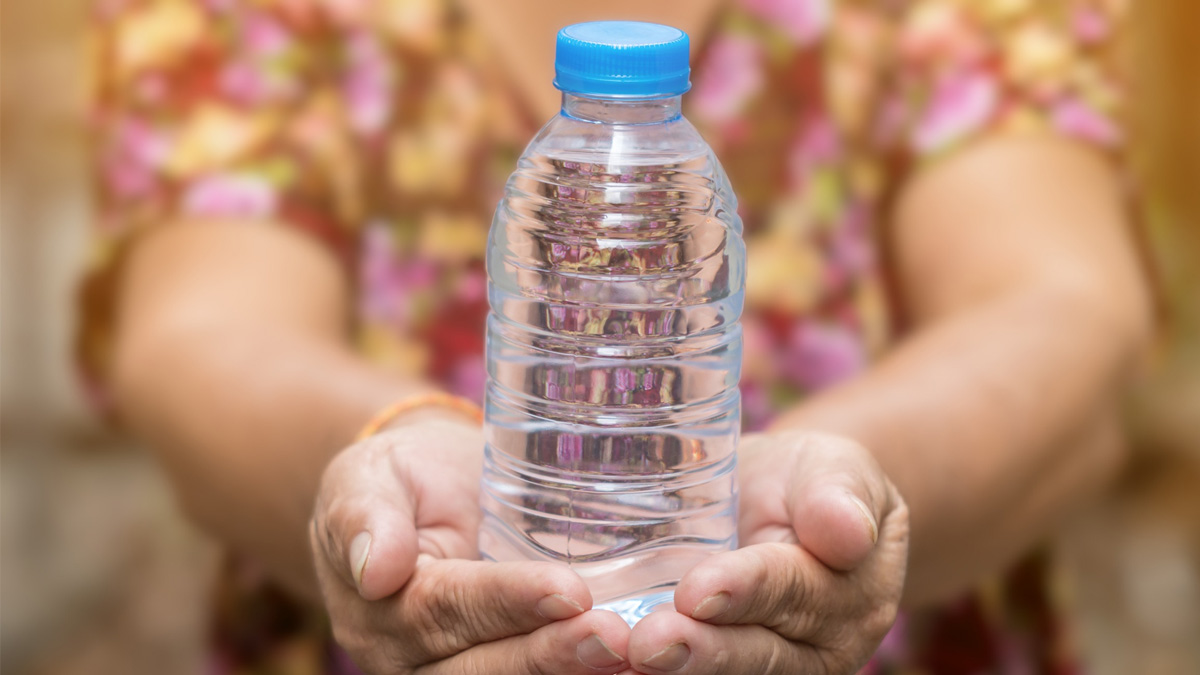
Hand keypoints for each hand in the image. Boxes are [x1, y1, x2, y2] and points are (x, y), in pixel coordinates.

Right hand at [310, 415, 632, 673]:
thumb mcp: (368, 477)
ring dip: (575, 672)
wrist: (425, 493)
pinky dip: (585, 673)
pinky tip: (636, 664)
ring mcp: (458, 671)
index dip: (507, 603)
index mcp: (384, 612)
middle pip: (485, 667)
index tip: (567, 589)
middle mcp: (416, 660)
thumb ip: (366, 516)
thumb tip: (376, 570)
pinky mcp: (503, 665)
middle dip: (551, 655)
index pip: (447, 611)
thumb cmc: (399, 478)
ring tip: (632, 653)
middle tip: (614, 636)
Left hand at [627, 431, 908, 673]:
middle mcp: (813, 651)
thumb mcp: (834, 470)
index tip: (697, 590)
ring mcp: (767, 669)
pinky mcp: (716, 670)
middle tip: (646, 644)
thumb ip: (838, 495)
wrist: (783, 510)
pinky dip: (639, 673)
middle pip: (754, 655)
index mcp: (848, 598)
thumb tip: (847, 533)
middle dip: (699, 652)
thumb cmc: (809, 483)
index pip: (793, 592)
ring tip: (619, 658)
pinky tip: (602, 666)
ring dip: (670, 671)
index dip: (745, 592)